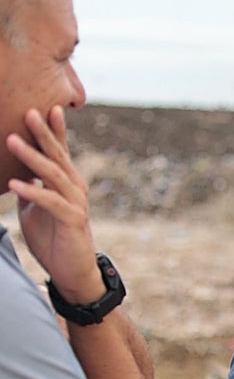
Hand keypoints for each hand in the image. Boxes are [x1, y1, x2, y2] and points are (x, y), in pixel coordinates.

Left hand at [6, 106, 98, 299]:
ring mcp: (76, 204)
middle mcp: (76, 189)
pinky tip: (14, 183)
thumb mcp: (35, 208)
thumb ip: (30, 188)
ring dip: (32, 157)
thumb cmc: (54, 239)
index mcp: (67, 183)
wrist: (72, 270)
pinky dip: (32, 192)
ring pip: (54, 175)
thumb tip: (15, 172)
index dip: (53, 130)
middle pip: (58, 156)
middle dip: (42, 133)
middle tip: (28, 111)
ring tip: (12, 141)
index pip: (60, 152)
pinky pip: (51, 202)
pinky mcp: (73, 221)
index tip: (43, 107)